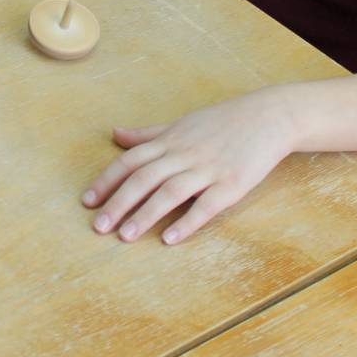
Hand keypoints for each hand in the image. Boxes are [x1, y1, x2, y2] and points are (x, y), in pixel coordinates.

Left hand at [82, 90, 294, 244]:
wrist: (268, 117)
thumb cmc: (221, 122)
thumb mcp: (181, 124)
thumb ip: (148, 135)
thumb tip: (116, 134)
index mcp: (169, 141)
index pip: (130, 161)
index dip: (107, 181)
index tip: (87, 202)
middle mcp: (184, 154)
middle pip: (144, 179)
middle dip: (118, 203)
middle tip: (98, 227)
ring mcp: (208, 169)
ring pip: (170, 193)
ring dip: (145, 215)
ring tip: (125, 237)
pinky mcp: (232, 184)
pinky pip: (206, 205)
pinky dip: (186, 222)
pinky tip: (169, 239)